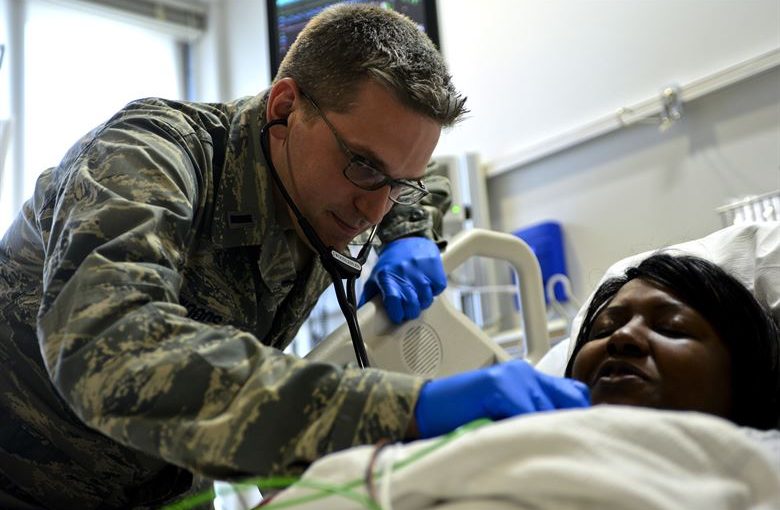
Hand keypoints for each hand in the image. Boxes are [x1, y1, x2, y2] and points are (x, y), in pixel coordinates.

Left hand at [359, 237, 445, 323]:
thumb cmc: (391, 262)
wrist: (408, 240)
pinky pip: (438, 289)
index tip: (398, 317)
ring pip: (426, 299)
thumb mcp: (376, 277)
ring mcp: (420, 270)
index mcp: (386, 276)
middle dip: (411, 312)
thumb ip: (369, 297)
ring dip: (423, 302)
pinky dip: (434, 291)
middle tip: (408, 310)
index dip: (397, 313)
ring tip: (417, 296)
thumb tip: (363, 314)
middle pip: (412, 303)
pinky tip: (427, 285)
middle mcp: (403, 272)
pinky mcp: (434, 268)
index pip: (393, 300)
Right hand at [413, 359, 590, 437]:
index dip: (577, 416)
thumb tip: (568, 434)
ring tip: (525, 444)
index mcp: (528, 377)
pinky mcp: (498, 385)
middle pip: (569, 400)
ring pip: (549, 409)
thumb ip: (532, 415)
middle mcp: (524, 371)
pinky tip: (507, 437)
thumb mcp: (505, 415)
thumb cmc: (462, 418)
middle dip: (562, 424)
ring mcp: (511, 376)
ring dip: (542, 430)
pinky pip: (526, 413)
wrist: (423, 411)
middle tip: (550, 445)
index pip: (575, 393)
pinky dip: (521, 430)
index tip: (572, 437)